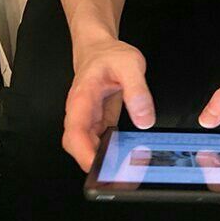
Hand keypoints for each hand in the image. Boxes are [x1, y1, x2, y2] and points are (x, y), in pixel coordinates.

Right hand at [62, 38, 155, 172]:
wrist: (100, 49)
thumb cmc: (109, 55)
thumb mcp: (130, 65)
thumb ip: (137, 91)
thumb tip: (144, 119)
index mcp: (82, 98)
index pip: (75, 132)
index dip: (83, 153)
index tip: (98, 166)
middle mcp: (81, 111)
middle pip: (77, 145)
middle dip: (93, 162)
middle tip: (116, 172)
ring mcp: (88, 118)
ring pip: (87, 146)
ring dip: (102, 158)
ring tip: (124, 165)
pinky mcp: (97, 121)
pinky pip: (99, 141)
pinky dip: (109, 150)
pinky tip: (124, 152)